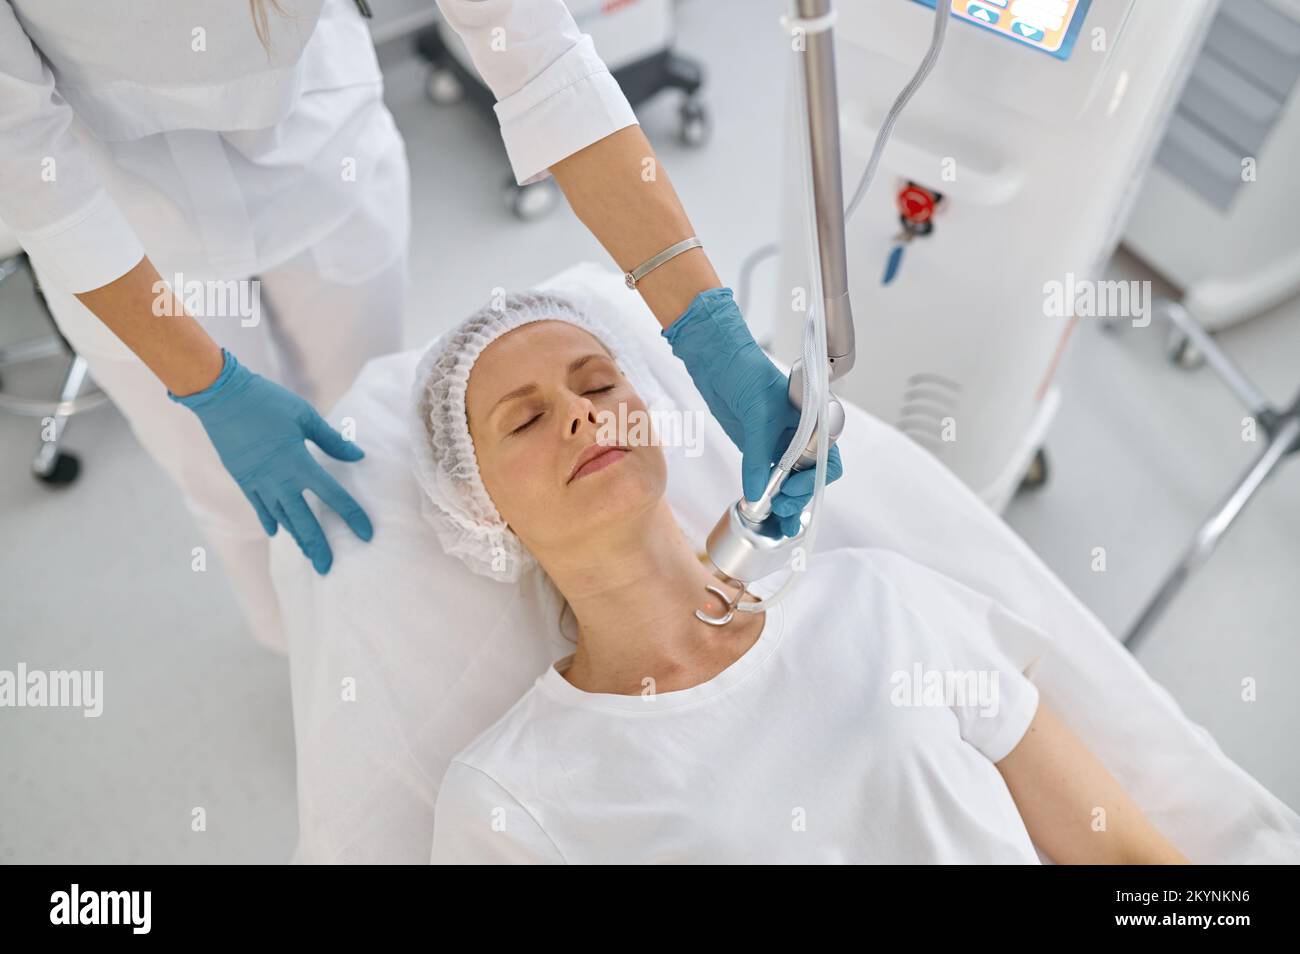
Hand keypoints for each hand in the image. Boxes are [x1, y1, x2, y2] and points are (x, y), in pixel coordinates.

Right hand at [168, 349, 372, 573]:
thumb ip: (332, 441)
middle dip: (318, 546)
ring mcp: (257, 483)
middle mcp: (278, 480)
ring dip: (296, 538)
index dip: (352, 516)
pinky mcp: (242, 479)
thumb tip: (358, 457)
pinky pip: (259, 507)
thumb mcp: (305, 417)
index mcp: (299, 463)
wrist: (221, 396)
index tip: (367, 534)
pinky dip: (269, 520)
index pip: (333, 496)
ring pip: (281, 518)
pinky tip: (277, 533)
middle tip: (328, 569)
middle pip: (304, 521)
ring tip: (309, 554)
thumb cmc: (267, 401)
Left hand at [661, 287, 843, 536]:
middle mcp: (801, 434)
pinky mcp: (760, 448)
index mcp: (814, 420)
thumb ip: (758, 454)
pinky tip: (760, 507)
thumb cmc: (744, 371)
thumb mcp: (756, 413)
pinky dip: (766, 493)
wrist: (716, 360)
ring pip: (791, 481)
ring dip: (784, 500)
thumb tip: (755, 492)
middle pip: (810, 475)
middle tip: (780, 509)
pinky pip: (769, 477)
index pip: (827, 458)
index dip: (813, 479)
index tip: (791, 491)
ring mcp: (781, 442)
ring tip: (773, 516)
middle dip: (798, 495)